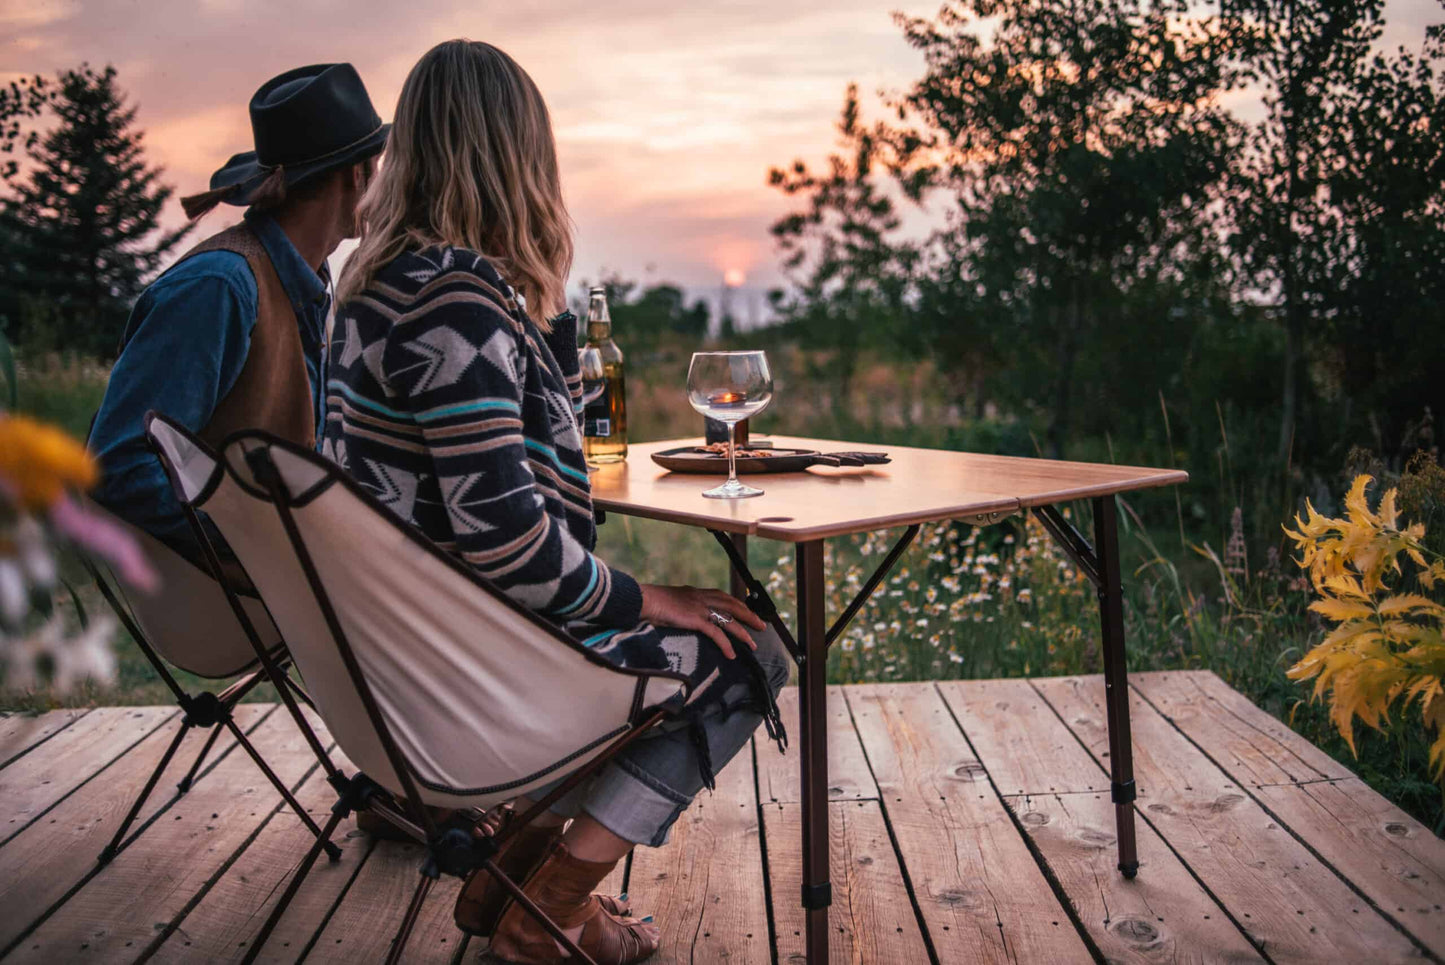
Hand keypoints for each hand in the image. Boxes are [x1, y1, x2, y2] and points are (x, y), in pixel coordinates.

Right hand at [638, 584, 766, 659]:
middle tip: (761, 626)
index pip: (723, 596)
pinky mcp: (696, 619)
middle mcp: (702, 598)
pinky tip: (731, 655)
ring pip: (729, 620)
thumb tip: (683, 614)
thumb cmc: (651, 602)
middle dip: (749, 616)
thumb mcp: (671, 600)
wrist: (644, 599)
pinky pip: (716, 634)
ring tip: (753, 645)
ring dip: (743, 633)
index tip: (747, 611)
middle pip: (733, 606)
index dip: (737, 604)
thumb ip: (682, 605)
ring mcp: (700, 608)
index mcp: (696, 592)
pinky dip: (725, 645)